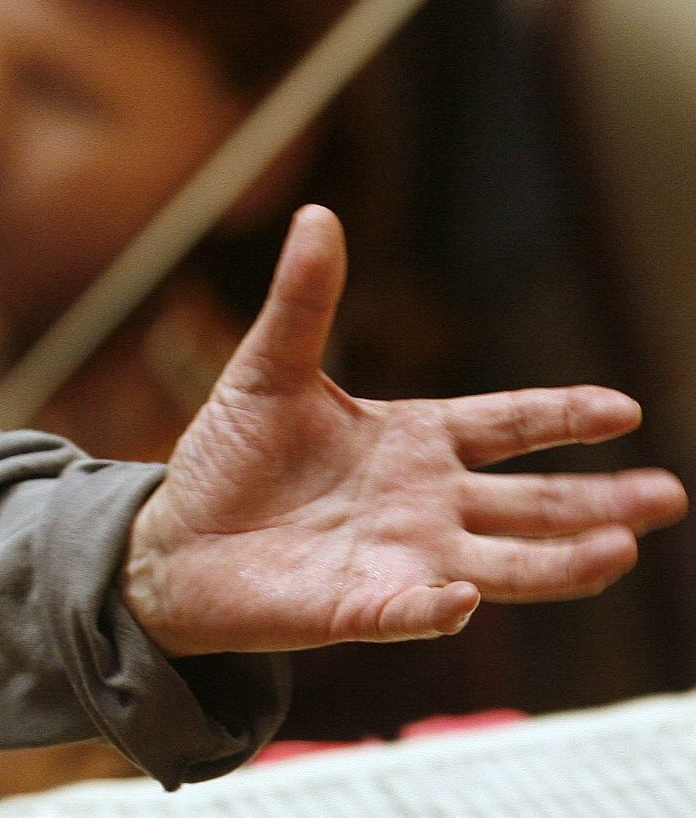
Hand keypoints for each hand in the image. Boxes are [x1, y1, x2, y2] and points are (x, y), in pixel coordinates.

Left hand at [122, 207, 685, 658]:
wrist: (178, 539)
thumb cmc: (232, 457)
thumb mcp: (266, 368)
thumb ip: (302, 300)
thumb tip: (318, 213)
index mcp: (414, 442)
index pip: (506, 425)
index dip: (561, 416)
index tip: (623, 409)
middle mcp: (427, 505)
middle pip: (531, 504)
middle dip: (598, 502)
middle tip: (667, 496)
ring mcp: (403, 560)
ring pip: (501, 566)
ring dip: (559, 563)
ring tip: (619, 551)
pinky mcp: (360, 608)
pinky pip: (408, 612)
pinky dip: (434, 608)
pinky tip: (458, 597)